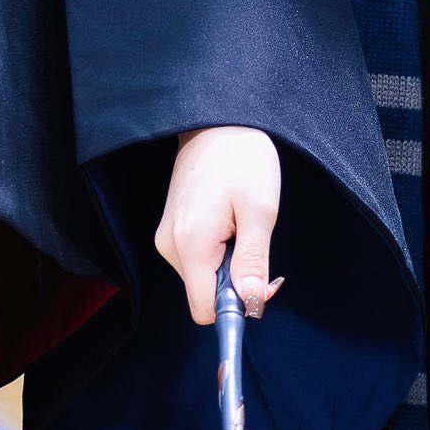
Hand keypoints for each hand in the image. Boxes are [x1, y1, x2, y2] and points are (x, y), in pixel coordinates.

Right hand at [158, 126, 280, 325]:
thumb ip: (253, 260)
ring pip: (203, 277)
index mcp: (190, 244)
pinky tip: (229, 221)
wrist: (216, 120)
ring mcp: (168, 237)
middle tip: (259, 242)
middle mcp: (170, 246)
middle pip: (205, 294)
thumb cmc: (242, 157)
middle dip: (237, 282)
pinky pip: (198, 259)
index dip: (237, 307)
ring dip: (229, 263)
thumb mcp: (260, 209)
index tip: (262, 282)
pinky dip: (219, 252)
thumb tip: (250, 303)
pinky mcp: (172, 229)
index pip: (206, 310)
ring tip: (242, 223)